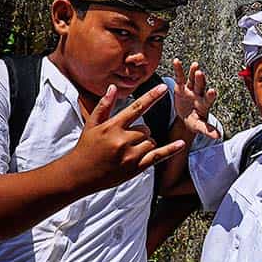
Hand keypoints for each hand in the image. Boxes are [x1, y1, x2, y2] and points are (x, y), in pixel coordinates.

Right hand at [68, 83, 185, 191]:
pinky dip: (170, 150)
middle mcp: (123, 140)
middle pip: (146, 128)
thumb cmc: (86, 147)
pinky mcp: (136, 168)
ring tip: (128, 150)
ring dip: (145, 143)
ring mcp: (131, 155)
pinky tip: (181, 144)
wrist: (80, 174)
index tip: (164, 88)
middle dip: (140, 132)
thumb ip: (104, 106)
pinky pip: (158, 156)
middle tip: (124, 140)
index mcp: (113, 126)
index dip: (152, 97)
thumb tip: (112, 87)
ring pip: (151, 141)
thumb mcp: (91, 124)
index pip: (136, 108)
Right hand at [173, 58, 218, 139]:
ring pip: (193, 80)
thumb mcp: (200, 127)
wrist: (186, 117)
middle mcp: (199, 95)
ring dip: (193, 72)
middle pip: (201, 86)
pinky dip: (178, 69)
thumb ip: (208, 130)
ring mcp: (190, 89)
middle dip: (201, 81)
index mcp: (204, 104)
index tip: (212, 91)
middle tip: (200, 74)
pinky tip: (176, 61)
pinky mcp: (181, 87)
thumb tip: (219, 136)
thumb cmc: (195, 122)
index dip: (210, 95)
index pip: (208, 99)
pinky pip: (180, 77)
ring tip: (195, 65)